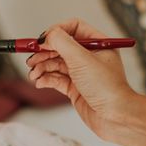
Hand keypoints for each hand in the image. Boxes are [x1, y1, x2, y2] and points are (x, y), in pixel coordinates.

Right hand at [26, 18, 135, 139]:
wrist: (115, 118)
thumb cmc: (107, 88)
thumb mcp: (81, 59)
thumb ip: (61, 42)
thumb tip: (46, 35)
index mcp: (97, 44)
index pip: (74, 28)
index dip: (56, 31)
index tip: (43, 40)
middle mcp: (89, 57)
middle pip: (60, 47)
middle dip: (44, 52)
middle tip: (31, 59)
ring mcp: (81, 73)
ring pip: (55, 64)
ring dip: (42, 67)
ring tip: (33, 74)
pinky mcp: (75, 88)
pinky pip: (56, 79)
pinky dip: (46, 79)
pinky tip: (39, 82)